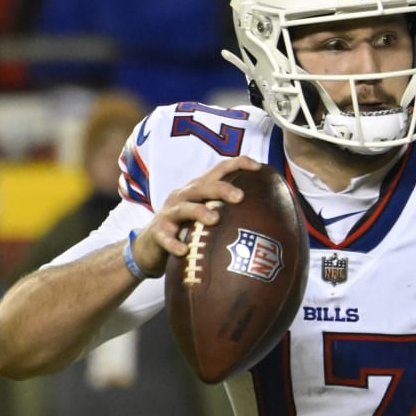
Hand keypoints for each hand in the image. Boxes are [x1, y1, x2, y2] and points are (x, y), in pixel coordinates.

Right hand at [130, 156, 260, 274]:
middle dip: (221, 188)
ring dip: (199, 212)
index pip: (218, 170)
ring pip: (183, 208)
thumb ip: (228, 211)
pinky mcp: (157, 234)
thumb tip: (268, 215)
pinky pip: (165, 237)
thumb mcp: (205, 216)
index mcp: (197, 190)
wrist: (148, 248)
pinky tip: (183, 251)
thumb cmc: (185, 229)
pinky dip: (174, 243)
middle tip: (240, 197)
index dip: (237, 164)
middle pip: (202, 187)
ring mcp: (168, 214)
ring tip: (214, 220)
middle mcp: (183, 197)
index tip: (258, 166)